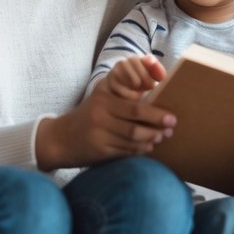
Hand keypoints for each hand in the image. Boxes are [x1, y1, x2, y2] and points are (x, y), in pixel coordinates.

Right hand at [36, 55, 175, 168]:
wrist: (61, 137)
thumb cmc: (90, 112)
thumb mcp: (102, 94)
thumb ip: (124, 87)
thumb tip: (155, 83)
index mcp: (104, 100)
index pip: (135, 108)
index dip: (156, 113)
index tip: (171, 116)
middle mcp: (100, 118)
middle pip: (135, 127)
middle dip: (157, 128)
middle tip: (172, 127)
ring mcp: (99, 136)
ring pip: (132, 141)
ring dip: (151, 140)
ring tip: (162, 136)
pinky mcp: (99, 151)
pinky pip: (125, 151)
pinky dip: (140, 149)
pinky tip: (148, 146)